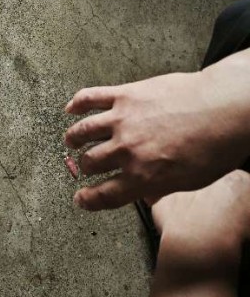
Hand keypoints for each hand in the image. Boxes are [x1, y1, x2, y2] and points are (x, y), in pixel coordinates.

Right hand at [64, 53, 249, 210]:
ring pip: (84, 132)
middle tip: (84, 166)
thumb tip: (146, 193)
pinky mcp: (125, 96)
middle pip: (91, 163)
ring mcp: (122, 121)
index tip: (80, 199)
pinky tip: (71, 108)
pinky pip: (92, 98)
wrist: (225, 109)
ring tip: (70, 140)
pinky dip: (77, 104)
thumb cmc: (216, 145)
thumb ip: (160, 187)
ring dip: (74, 138)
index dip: (88, 199)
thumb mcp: (190, 181)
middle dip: (85, 168)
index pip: (104, 194)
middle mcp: (127, 151)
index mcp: (143, 177)